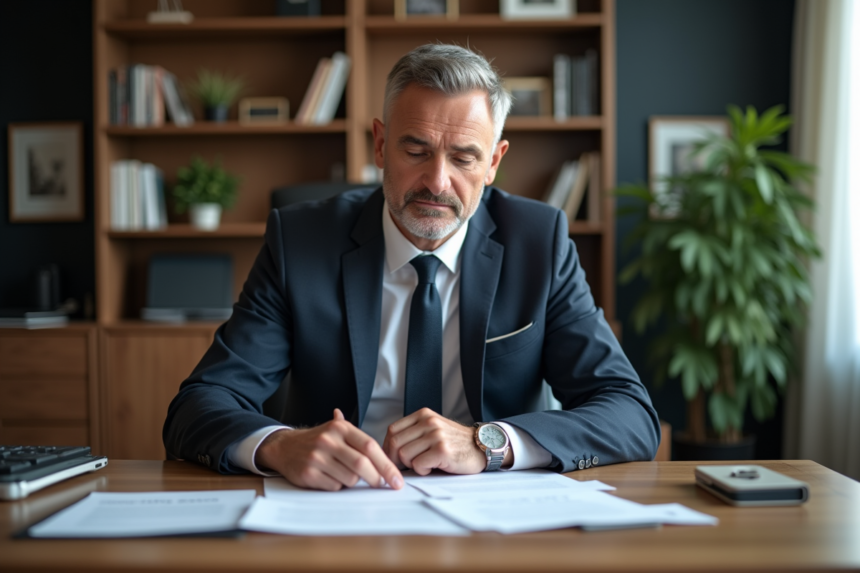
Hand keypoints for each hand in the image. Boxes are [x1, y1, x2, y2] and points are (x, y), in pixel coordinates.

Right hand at [255, 409, 403, 491]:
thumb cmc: (318, 440)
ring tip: (342, 472)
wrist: (284, 447)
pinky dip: (337, 486)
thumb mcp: (338, 431)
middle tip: (381, 484)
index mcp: (341, 427)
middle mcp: (328, 440)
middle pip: (362, 464)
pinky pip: (334, 487)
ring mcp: (317, 457)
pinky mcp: (308, 473)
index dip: (386, 465)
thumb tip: (391, 453)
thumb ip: (362, 440)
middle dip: (376, 478)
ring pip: (350, 478)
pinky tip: (329, 477)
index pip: (370, 447)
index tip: (397, 479)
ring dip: (353, 481)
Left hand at [382, 408, 487, 475]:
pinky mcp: (442, 450)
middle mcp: (429, 422)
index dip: (388, 448)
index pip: (392, 431)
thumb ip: (413, 433)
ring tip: (424, 464)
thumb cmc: (455, 442)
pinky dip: (422, 471)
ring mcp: (436, 435)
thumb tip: (387, 450)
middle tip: (406, 467)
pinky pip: (418, 465)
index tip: (394, 459)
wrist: (482, 447)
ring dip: (411, 465)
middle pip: (395, 444)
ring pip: (404, 455)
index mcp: (423, 415)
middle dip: (396, 460)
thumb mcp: (433, 428)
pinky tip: (432, 468)